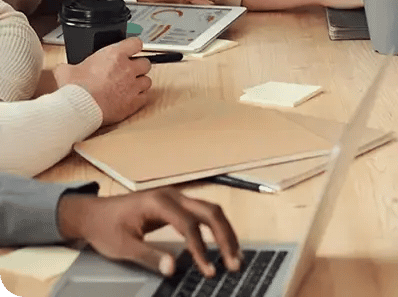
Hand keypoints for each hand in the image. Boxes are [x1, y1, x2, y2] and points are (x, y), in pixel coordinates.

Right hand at [54, 37, 152, 125]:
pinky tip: (130, 99)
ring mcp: (133, 85)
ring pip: (147, 80)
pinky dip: (139, 98)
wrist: (78, 110)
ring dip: (139, 83)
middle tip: (128, 72)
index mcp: (114, 55)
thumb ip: (68, 66)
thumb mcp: (66, 71)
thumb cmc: (74, 90)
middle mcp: (127, 68)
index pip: (136, 43)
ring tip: (129, 87)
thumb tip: (62, 68)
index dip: (133, 47)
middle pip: (145, 62)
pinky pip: (145, 97)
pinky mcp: (134, 102)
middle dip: (138, 67)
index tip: (131, 51)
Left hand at [57, 188, 240, 277]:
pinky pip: (202, 214)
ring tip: (235, 256)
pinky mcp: (177, 205)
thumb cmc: (106, 229)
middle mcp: (174, 195)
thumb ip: (150, 256)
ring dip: (225, 232)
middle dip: (225, 237)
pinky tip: (221, 245)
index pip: (189, 224)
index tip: (208, 270)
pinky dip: (215, 230)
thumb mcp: (123, 247)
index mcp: (160, 203)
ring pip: (210, 211)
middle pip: (210, 211)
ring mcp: (177, 198)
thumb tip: (174, 269)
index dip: (200, 248)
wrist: (94, 214)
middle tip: (235, 262)